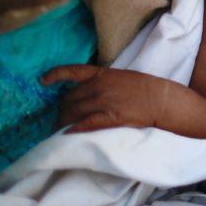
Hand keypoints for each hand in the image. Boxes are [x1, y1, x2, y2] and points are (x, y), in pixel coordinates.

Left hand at [42, 65, 175, 132]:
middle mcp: (99, 87)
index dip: (55, 75)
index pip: (73, 71)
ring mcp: (104, 102)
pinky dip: (73, 129)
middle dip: (61, 110)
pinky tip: (67, 134)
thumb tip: (88, 90)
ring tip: (60, 130)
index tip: (42, 81)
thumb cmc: (146, 88)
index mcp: (103, 74)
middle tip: (59, 119)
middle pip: (69, 98)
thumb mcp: (123, 77)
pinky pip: (85, 123)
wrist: (163, 100)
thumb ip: (104, 81)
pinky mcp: (109, 117)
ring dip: (63, 122)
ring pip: (73, 112)